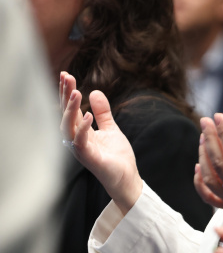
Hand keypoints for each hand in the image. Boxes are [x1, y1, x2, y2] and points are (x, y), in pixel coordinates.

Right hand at [59, 72, 142, 213]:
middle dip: (65, 95)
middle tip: (66, 76)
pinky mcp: (89, 158)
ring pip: (68, 127)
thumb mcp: (111, 128)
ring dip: (71, 109)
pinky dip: (82, 128)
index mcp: (80, 132)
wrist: (127, 178)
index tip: (66, 74)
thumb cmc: (116, 157)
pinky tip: (87, 115)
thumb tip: (94, 92)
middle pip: (65, 114)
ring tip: (76, 92)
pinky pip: (80, 142)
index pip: (70, 109)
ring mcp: (81, 149)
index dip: (67, 92)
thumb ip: (102, 112)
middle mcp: (76, 140)